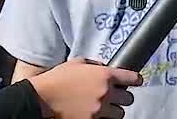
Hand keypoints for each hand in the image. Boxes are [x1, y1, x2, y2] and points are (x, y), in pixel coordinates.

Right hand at [28, 57, 142, 118]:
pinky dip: (103, 118)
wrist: (40, 98)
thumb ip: (95, 65)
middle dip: (122, 97)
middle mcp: (106, 93)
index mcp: (105, 75)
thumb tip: (105, 67)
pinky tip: (97, 114)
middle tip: (115, 96)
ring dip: (114, 110)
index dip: (135, 80)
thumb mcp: (77, 63)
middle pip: (128, 98)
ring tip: (104, 107)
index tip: (136, 81)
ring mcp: (99, 109)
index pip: (132, 78)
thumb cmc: (57, 79)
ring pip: (119, 113)